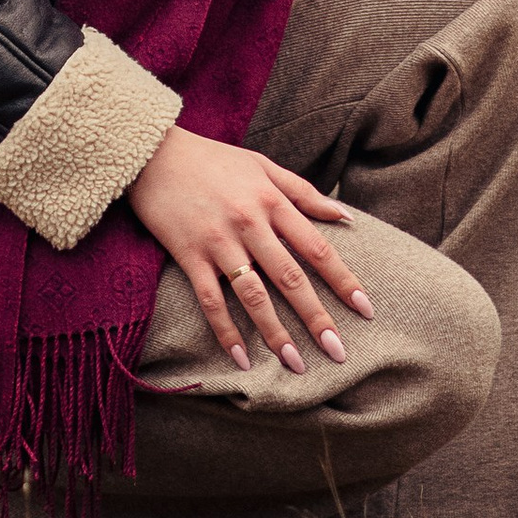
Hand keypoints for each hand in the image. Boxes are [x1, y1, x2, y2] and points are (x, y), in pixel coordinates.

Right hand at [128, 126, 375, 373]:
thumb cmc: (212, 159)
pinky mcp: (189, 255)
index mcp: (271, 200)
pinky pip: (211, 300)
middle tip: (338, 351)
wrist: (152, 154)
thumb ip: (303, 191)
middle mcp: (250, 223)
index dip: (342, 280)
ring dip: (276, 332)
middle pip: (290, 277)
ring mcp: (218, 241)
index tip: (364, 309)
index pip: (316, 247)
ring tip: (296, 364)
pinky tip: (242, 358)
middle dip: (316, 317)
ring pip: (253, 294)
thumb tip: (344, 216)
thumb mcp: (262, 165)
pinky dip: (226, 330)